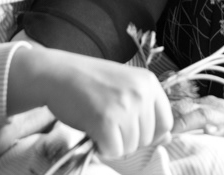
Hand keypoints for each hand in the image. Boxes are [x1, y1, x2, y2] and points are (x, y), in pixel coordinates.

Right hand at [8, 46, 173, 159]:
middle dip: (127, 138)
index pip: (166, 122)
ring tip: (98, 122)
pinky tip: (92, 130)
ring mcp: (124, 105)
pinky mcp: (105, 120)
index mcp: (148, 82)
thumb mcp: (124, 87)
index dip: (149, 133)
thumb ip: (145, 109)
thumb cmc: (89, 82)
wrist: (57, 74)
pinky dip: (101, 148)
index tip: (131, 129)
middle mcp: (140, 92)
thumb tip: (167, 138)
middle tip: (106, 121)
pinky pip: (113, 151)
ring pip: (130, 147)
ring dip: (113, 143)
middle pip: (147, 138)